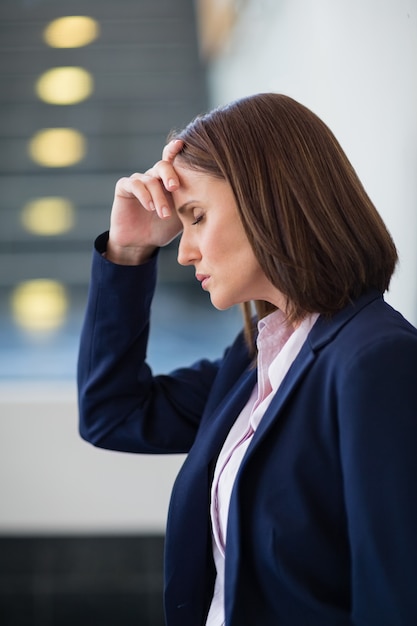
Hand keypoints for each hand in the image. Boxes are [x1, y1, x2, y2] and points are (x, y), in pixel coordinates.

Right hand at [107, 140, 183, 264]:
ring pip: (150, 179)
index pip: (173, 161)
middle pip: (162, 165)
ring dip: (158, 197)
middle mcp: (153, 177)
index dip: (176, 150)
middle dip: (170, 174)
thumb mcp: (182, 218)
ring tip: (164, 215)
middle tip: (174, 188)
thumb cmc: (163, 229)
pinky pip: (134, 184)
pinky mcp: (124, 188)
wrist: (140, 244)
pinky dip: (144, 194)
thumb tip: (216, 200)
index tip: (183, 145)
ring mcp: (138, 181)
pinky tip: (149, 207)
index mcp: (168, 180)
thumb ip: (193, 205)